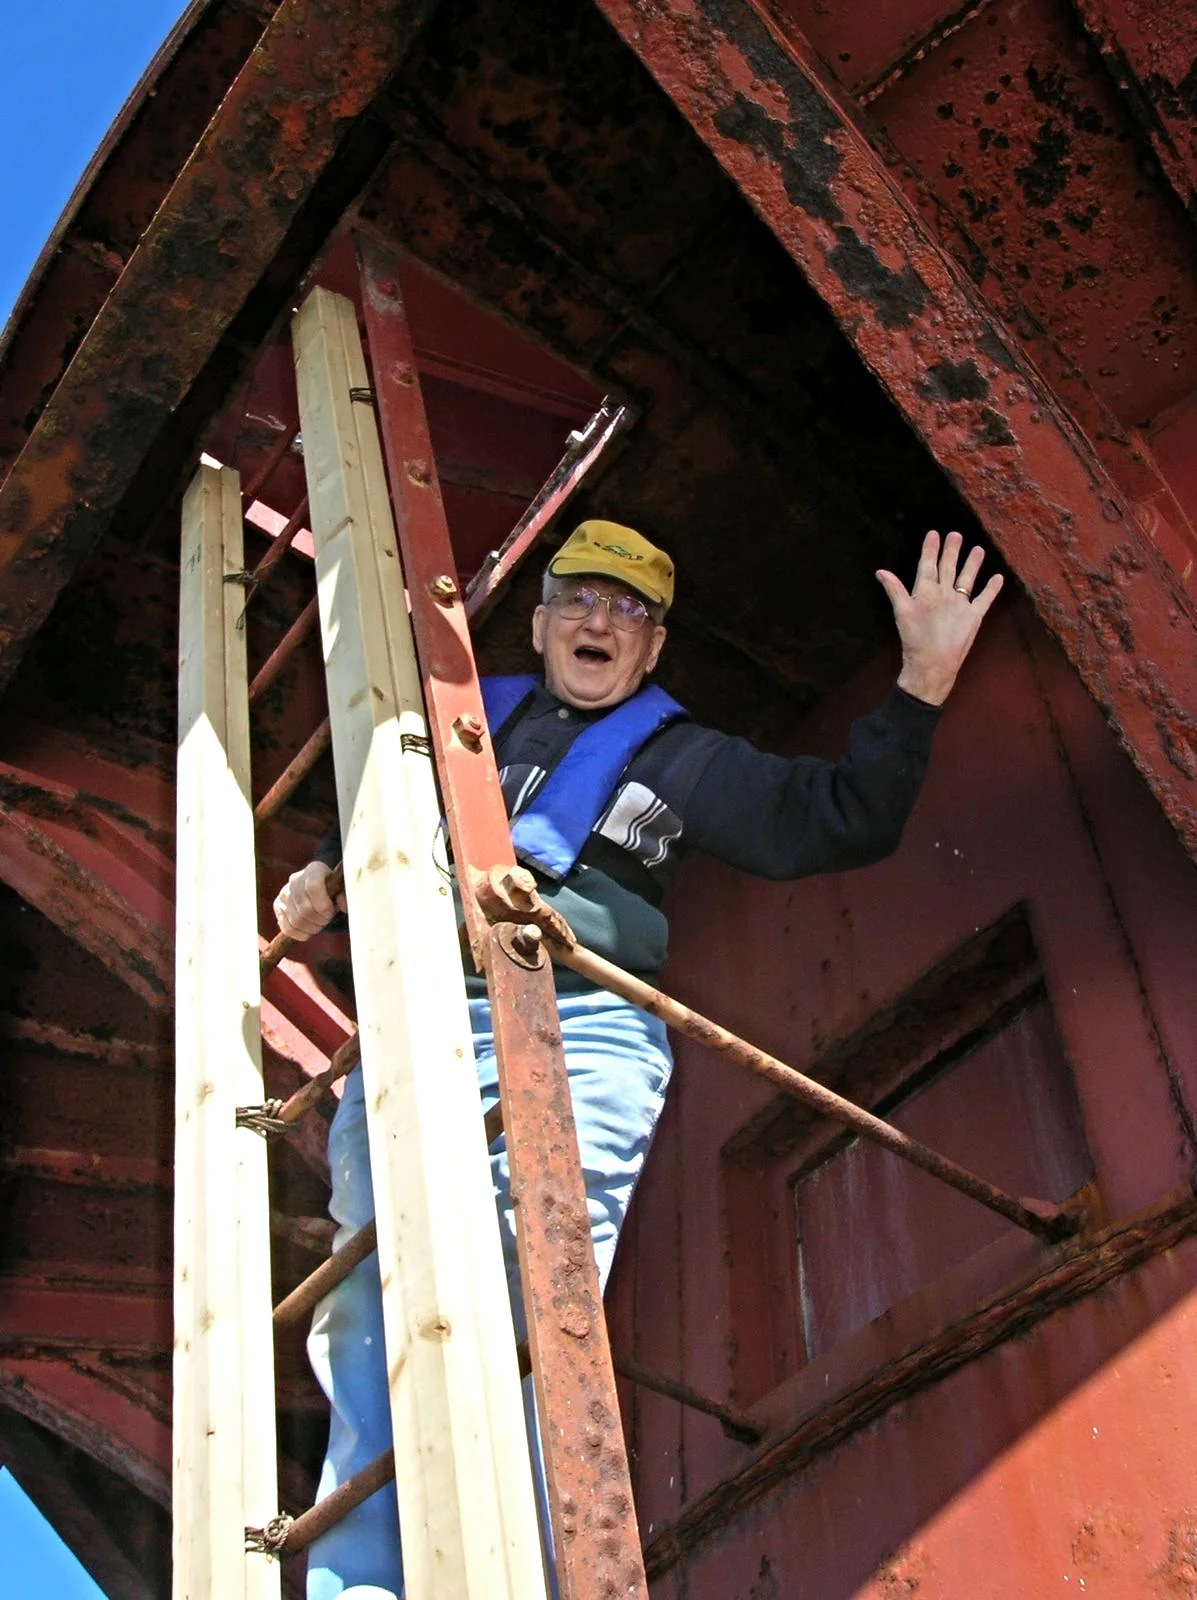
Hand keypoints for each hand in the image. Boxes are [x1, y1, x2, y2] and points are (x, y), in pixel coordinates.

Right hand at [273, 860, 344, 940]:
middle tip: (327, 919)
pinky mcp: (278, 906)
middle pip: (304, 907)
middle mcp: (295, 879)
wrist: (319, 890)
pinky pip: (286, 927)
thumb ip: (345, 896)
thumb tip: (343, 906)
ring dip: (311, 928)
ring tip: (320, 924)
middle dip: (319, 919)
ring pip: (295, 920)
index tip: (331, 912)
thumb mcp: (343, 890)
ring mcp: (284, 892)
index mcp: (314, 869)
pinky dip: (300, 933)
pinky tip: (309, 930)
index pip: (313, 887)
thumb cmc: (334, 890)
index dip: (323, 904)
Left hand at [877, 530, 1002, 705]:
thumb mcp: (903, 612)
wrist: (933, 663)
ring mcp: (958, 605)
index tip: (933, 534)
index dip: (930, 550)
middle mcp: (943, 595)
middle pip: (948, 568)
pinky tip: (997, 577)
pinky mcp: (972, 616)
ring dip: (972, 565)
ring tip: (977, 549)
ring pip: (966, 579)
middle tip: (955, 534)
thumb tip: (879, 572)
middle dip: (952, 551)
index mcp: (925, 592)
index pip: (928, 565)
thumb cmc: (915, 639)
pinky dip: (991, 589)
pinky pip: (984, 598)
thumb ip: (895, 590)